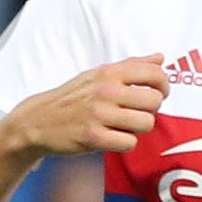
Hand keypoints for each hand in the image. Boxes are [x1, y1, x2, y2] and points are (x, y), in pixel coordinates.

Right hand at [8, 55, 167, 158]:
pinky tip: (113, 137)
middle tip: (138, 112)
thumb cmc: (72, 97)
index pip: (154, 74)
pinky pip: (129, 143)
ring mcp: (99, 115)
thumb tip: (160, 58)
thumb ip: (130, 66)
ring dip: (139, 128)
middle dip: (151, 110)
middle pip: (154, 101)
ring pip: (146, 123)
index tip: (157, 93)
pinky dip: (125, 143)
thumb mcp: (97, 75)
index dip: (163, 85)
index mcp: (109, 73)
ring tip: (125, 125)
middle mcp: (106, 91)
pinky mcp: (93, 137)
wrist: (38, 121)